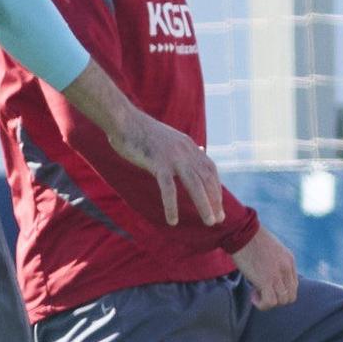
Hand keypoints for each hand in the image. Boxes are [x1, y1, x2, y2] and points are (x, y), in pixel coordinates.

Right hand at [110, 110, 223, 226]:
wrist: (123, 120)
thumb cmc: (141, 131)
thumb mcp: (169, 138)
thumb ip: (184, 148)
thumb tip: (201, 150)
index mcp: (188, 146)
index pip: (210, 169)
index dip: (216, 188)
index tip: (219, 205)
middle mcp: (185, 151)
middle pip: (206, 179)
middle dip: (215, 200)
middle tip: (219, 219)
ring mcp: (173, 157)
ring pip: (194, 184)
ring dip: (204, 205)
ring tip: (209, 222)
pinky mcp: (157, 163)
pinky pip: (168, 188)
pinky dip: (172, 206)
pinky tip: (173, 221)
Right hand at [232, 228, 298, 309]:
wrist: (243, 233)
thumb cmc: (252, 239)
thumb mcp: (272, 249)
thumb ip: (276, 262)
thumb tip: (269, 274)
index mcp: (290, 260)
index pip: (293, 285)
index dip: (280, 290)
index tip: (267, 286)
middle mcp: (287, 268)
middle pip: (290, 296)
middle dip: (276, 299)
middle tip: (262, 291)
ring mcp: (277, 275)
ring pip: (282, 301)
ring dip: (269, 302)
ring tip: (256, 293)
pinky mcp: (266, 280)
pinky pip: (270, 302)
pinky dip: (262, 304)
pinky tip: (253, 295)